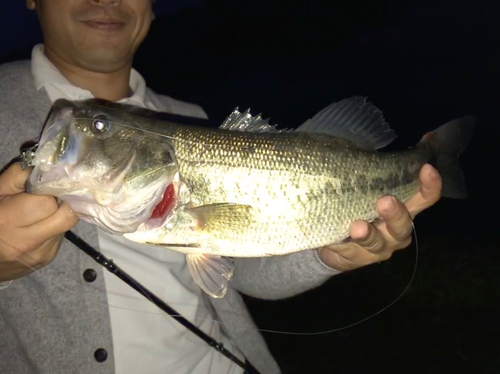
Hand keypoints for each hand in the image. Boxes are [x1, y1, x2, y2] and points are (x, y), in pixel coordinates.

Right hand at [0, 163, 78, 281]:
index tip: (48, 183)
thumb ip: (19, 176)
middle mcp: (28, 241)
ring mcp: (41, 253)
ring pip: (67, 225)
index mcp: (9, 221)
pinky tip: (42, 224)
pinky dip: (56, 225)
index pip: (48, 201)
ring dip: (60, 213)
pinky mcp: (49, 258)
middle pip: (67, 215)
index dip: (50, 189)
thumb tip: (48, 163)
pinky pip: (62, 235)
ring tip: (44, 210)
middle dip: (64, 201)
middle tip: (54, 194)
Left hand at [318, 164, 441, 270]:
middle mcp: (396, 232)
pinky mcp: (354, 260)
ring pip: (376, 243)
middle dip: (396, 213)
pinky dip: (339, 245)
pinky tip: (330, 241)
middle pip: (404, 224)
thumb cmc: (360, 206)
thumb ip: (385, 166)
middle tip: (384, 201)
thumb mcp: (371, 186)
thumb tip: (419, 135)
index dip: (430, 185)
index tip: (426, 168)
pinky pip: (347, 253)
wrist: (337, 243)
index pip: (425, 198)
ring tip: (357, 226)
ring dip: (367, 234)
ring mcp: (377, 248)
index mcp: (405, 211)